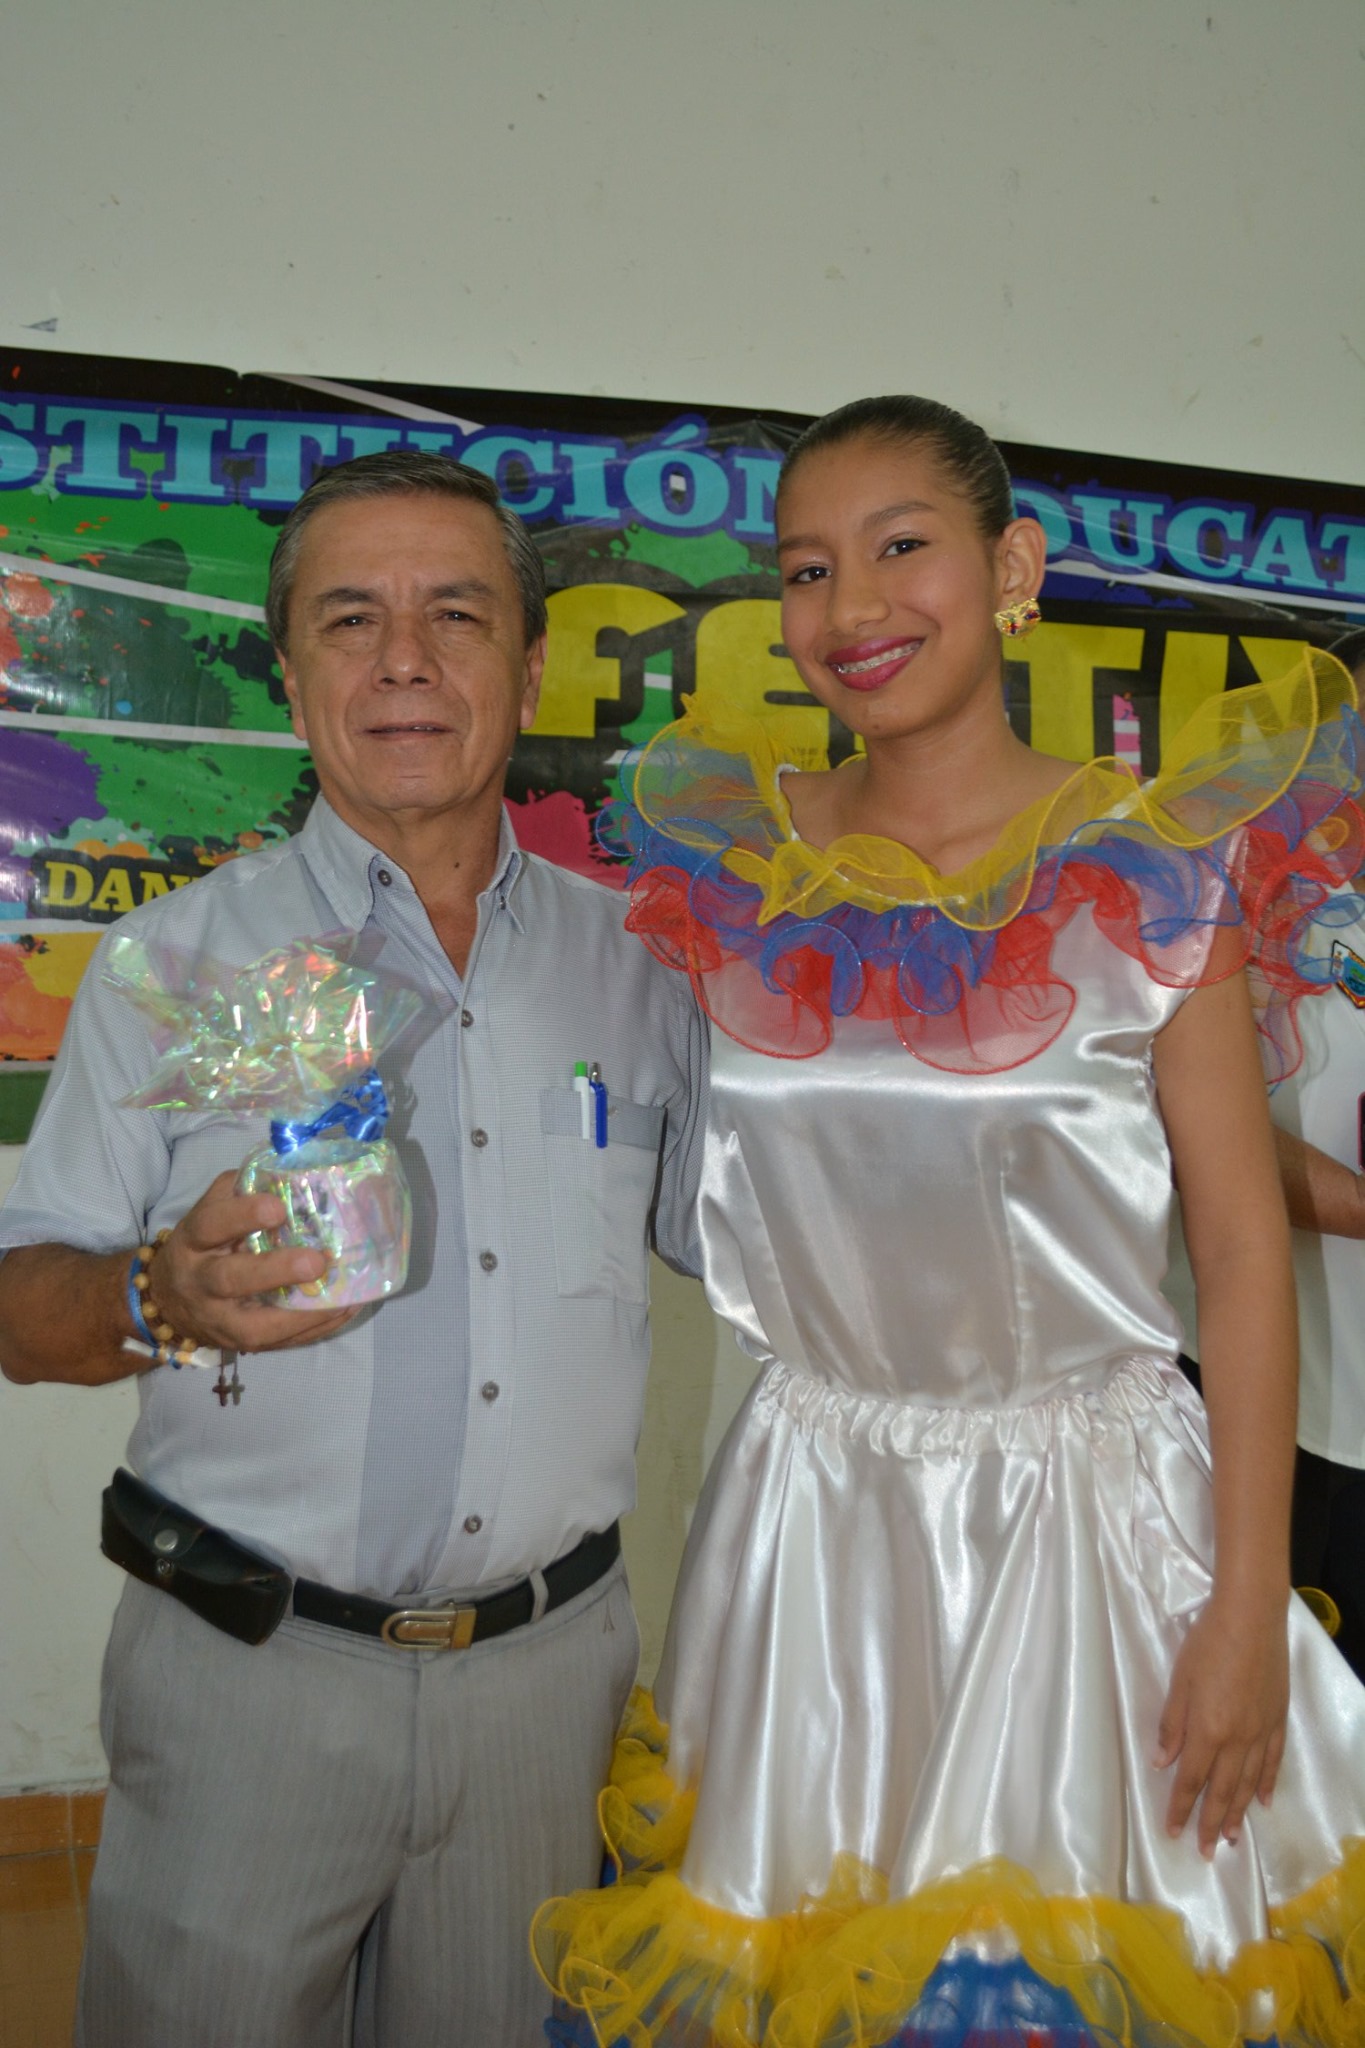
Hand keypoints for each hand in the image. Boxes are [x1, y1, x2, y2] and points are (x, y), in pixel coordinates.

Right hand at [146, 1172, 359, 1353]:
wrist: (168, 1303)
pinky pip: (280, 1343)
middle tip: (316, 1260)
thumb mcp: (208, 1213)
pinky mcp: (241, 1344)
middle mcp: (200, 1283)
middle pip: (230, 1279)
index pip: (210, 1225)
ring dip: (302, 1314)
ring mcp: (219, 1320)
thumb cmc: (201, 1247)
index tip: (276, 1207)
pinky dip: (315, 1328)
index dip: (241, 1216)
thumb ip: (239, 1190)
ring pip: (256, 1326)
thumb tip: (288, 1168)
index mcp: (192, 1242)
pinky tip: (345, 1310)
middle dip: (274, 1271)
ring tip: (342, 1297)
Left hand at [1155, 1594, 1288, 1857]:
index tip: (1173, 1832)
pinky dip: (1267, 1784)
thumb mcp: (1179, 1681)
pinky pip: (1273, 1761)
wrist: (1252, 1618)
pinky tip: (1263, 1801)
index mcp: (1208, 1730)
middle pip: (1222, 1790)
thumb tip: (1163, 1763)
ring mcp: (1261, 1731)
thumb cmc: (1207, 1643)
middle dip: (1210, 1822)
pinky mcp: (1278, 1720)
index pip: (1191, 1779)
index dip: (1181, 1807)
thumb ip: (1172, 1725)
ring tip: (1230, 1838)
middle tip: (1205, 1851)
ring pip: (1249, 1783)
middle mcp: (1237, 1739)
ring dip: (1238, 1812)